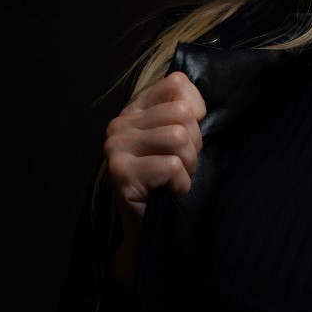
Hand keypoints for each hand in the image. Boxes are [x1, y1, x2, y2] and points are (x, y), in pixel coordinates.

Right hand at [103, 71, 205, 289]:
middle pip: (182, 114)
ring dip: (188, 165)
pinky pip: (171, 166)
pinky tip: (167, 191)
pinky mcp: (121, 172)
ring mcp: (116, 147)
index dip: (196, 112)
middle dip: (194, 144)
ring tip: (174, 178)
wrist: (149, 227)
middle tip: (181, 165)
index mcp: (135, 110)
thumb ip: (184, 113)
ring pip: (178, 138)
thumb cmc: (168, 181)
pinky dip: (180, 184)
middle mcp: (119, 124)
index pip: (177, 84)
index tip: (186, 138)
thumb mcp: (179, 141)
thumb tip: (194, 105)